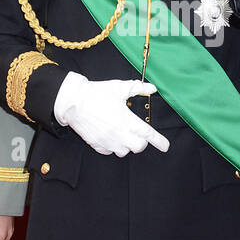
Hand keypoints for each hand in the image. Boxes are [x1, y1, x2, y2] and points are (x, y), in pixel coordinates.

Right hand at [53, 72, 169, 156]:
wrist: (73, 102)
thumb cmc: (97, 93)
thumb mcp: (120, 87)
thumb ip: (138, 88)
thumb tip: (152, 88)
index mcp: (127, 121)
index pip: (148, 134)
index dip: (159, 141)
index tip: (165, 146)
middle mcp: (119, 134)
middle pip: (138, 147)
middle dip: (141, 142)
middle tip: (137, 133)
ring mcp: (108, 141)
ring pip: (124, 152)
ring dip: (127, 145)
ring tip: (122, 133)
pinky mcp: (97, 145)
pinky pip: (110, 151)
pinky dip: (113, 146)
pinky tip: (110, 136)